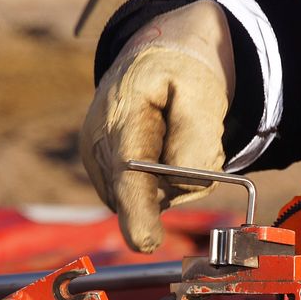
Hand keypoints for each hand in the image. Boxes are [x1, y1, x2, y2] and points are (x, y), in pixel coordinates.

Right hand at [80, 0, 234, 252]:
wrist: (154, 57)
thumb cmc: (182, 71)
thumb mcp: (202, 92)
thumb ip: (197, 139)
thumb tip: (182, 183)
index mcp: (122, 113)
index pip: (128, 173)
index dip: (136, 211)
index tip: (146, 242)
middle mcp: (99, 144)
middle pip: (146, 194)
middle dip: (179, 179)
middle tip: (192, 131)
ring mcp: (97, 163)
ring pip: (151, 200)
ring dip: (175, 180)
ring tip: (175, 135)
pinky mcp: (105, 178)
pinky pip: (146, 198)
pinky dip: (164, 183)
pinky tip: (161, 149)